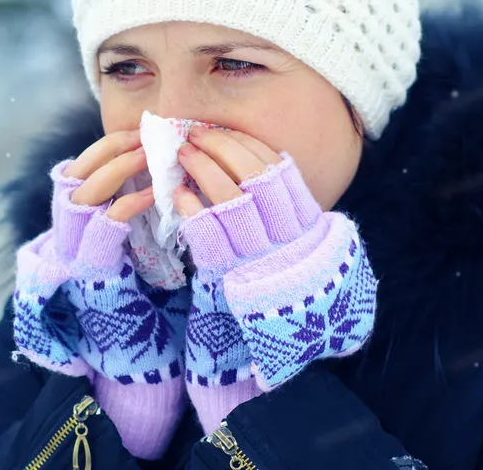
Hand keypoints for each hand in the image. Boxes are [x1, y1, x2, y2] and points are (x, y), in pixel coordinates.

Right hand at [12, 128, 188, 385]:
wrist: (120, 341)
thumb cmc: (130, 284)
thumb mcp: (122, 239)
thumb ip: (125, 206)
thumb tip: (150, 163)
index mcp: (70, 220)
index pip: (76, 169)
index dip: (104, 147)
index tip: (134, 131)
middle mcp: (64, 232)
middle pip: (75, 177)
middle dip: (110, 152)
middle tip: (147, 137)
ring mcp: (73, 251)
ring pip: (83, 196)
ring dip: (118, 171)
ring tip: (152, 157)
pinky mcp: (90, 269)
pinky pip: (106, 227)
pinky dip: (130, 204)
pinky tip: (157, 194)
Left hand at [171, 127, 374, 396]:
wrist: (280, 353)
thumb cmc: (280, 294)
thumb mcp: (292, 248)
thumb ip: (279, 212)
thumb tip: (254, 164)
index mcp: (307, 226)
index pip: (280, 171)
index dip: (249, 145)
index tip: (225, 130)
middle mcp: (287, 239)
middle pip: (254, 177)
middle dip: (221, 147)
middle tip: (193, 133)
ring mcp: (260, 258)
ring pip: (231, 199)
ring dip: (203, 169)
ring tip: (181, 153)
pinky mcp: (231, 279)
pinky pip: (210, 235)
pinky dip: (192, 208)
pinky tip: (176, 193)